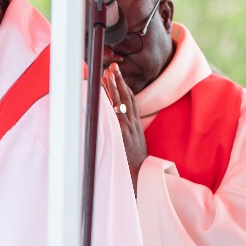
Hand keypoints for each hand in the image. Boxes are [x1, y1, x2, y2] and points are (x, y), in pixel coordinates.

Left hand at [101, 64, 145, 185]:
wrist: (142, 178)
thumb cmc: (136, 167)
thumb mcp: (134, 149)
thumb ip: (128, 138)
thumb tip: (120, 132)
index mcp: (137, 128)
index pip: (132, 103)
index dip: (125, 88)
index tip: (118, 76)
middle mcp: (133, 126)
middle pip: (127, 98)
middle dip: (119, 81)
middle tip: (112, 66)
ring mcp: (128, 129)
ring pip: (121, 103)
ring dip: (114, 87)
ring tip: (107, 73)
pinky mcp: (122, 135)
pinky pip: (115, 115)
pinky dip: (110, 103)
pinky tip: (102, 93)